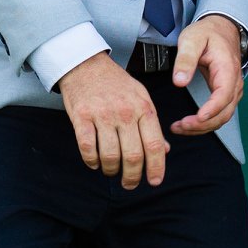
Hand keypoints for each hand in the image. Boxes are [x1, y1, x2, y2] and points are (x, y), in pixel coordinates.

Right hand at [57, 52, 167, 189]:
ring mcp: (102, 114)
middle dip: (132, 176)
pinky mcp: (81, 116)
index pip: (155, 145)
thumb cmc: (116, 83)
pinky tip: (94, 162)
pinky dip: (91, 161)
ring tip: (110, 170)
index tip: (154, 182)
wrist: (86, 63)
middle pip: (133, 155)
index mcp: (144, 107)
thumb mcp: (140, 98)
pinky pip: (87, 147)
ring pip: (110, 155)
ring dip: (111, 170)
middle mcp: (125, 112)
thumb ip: (152, 125)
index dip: (156, 168)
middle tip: (129, 184)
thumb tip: (165, 150)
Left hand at [168, 13, 244, 135]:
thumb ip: (185, 59)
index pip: (223, 95)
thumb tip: (179, 82)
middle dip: (202, 124)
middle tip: (179, 127)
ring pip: (222, 117)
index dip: (211, 110)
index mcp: (228, 69)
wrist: (222, 28)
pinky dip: (205, 123)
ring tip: (179, 128)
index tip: (196, 119)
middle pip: (224, 113)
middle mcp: (234, 83)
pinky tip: (188, 124)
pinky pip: (219, 114)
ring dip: (202, 127)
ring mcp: (232, 91)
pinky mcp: (226, 95)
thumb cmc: (207, 33)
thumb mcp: (192, 39)